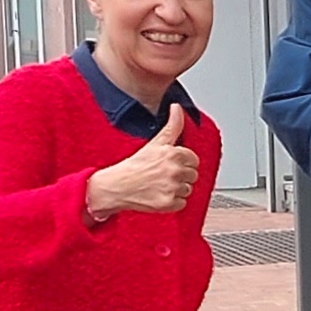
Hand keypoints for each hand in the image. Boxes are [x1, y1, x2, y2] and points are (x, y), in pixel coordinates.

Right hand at [89, 101, 199, 217]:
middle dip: (180, 175)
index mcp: (174, 153)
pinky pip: (182, 203)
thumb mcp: (155, 141)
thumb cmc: (136, 164)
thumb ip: (172, 125)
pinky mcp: (169, 203)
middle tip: (162, 174)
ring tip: (160, 184)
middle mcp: (175, 170)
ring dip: (177, 189)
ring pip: (188, 189)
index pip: (193, 159)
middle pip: (193, 175)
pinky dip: (172, 202)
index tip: (169, 163)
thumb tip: (177, 107)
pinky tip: (159, 194)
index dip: (182, 162)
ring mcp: (172, 187)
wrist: (116, 186)